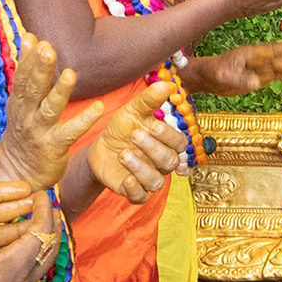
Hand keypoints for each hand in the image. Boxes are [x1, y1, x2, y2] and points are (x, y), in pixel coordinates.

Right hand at [0, 35, 104, 190]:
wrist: (17, 172)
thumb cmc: (25, 129)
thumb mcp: (21, 101)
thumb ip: (28, 71)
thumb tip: (30, 36)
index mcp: (19, 102)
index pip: (22, 77)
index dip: (27, 57)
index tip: (33, 37)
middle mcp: (27, 115)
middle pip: (32, 89)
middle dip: (39, 69)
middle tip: (48, 48)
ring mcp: (40, 131)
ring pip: (50, 109)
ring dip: (60, 92)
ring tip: (70, 74)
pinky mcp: (55, 147)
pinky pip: (71, 132)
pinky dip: (84, 120)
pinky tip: (98, 107)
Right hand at [0, 188, 62, 281]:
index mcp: (21, 262)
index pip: (44, 229)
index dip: (45, 209)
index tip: (42, 194)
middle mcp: (26, 277)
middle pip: (50, 246)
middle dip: (51, 225)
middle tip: (46, 210)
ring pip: (41, 261)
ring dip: (41, 241)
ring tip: (32, 230)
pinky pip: (29, 273)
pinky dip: (29, 257)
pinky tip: (15, 259)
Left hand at [88, 81, 188, 200]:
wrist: (101, 146)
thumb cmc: (123, 127)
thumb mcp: (133, 110)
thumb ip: (150, 100)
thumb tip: (167, 84)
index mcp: (167, 142)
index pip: (180, 143)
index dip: (169, 136)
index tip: (154, 125)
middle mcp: (162, 161)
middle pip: (169, 161)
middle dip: (153, 149)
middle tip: (134, 135)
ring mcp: (148, 177)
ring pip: (156, 181)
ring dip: (141, 168)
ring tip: (124, 154)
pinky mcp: (134, 191)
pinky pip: (141, 197)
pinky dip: (134, 189)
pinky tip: (125, 178)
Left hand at [199, 37, 281, 96]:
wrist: (207, 75)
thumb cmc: (214, 72)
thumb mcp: (224, 76)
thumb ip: (240, 78)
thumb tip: (257, 82)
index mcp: (252, 55)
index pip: (274, 53)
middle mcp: (261, 60)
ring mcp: (263, 68)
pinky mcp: (263, 76)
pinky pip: (281, 73)